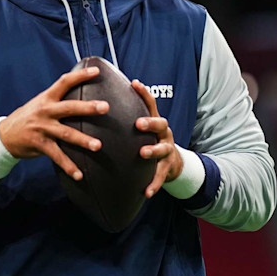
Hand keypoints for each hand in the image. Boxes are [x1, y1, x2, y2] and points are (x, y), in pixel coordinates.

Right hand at [0, 67, 107, 180]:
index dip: (80, 75)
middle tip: (106, 107)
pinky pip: (56, 156)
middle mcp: (45, 111)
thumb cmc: (29, 117)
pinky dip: (69, 166)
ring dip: (83, 140)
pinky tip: (80, 175)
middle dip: (88, 107)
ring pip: (66, 134)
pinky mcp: (39, 144)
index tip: (96, 71)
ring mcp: (42, 128)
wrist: (4, 135)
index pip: (64, 82)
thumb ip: (58, 100)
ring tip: (98, 146)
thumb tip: (82, 95)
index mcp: (47, 98)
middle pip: (69, 107)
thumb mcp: (40, 103)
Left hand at [132, 79, 182, 197]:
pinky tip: (146, 192)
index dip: (144, 93)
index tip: (134, 83)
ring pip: (162, 149)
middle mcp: (164, 134)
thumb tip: (102, 102)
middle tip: (138, 123)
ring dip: (153, 151)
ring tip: (143, 153)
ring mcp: (168, 150)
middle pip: (161, 124)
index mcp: (155, 122)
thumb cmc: (150, 141)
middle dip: (150, 123)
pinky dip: (154, 184)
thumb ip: (129, 117)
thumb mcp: (144, 129)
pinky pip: (161, 176)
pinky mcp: (168, 168)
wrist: (174, 163)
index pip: (151, 104)